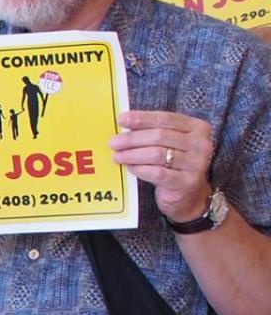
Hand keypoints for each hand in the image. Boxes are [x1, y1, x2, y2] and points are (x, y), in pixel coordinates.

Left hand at [111, 109, 215, 225]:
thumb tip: (124, 124)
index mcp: (197, 128)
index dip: (142, 118)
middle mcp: (201, 144)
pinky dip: (140, 169)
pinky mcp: (186, 182)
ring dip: (132, 154)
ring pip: (157, 154)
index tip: (121, 120)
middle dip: (132, 139)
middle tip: (113, 142)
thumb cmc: (175, 166)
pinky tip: (129, 167)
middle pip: (160, 136)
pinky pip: (158, 173)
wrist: (190, 196)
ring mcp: (196, 164)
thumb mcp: (170, 145)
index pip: (166, 118)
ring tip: (116, 156)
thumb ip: (154, 133)